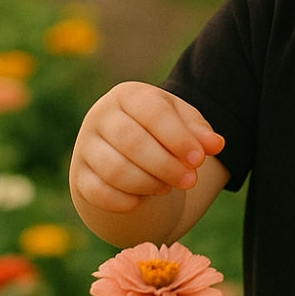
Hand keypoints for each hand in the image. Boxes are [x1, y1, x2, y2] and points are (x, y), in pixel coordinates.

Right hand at [69, 82, 223, 214]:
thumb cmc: (160, 129)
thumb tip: (216, 144)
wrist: (126, 147)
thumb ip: (199, 131)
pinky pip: (98, 193)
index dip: (178, 138)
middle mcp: (101, 115)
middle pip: (132, 142)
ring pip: (115, 170)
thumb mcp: (182, 122)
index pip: (153, 113)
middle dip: (166, 166)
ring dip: (148, 183)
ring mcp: (85, 146)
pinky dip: (125, 201)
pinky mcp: (79, 176)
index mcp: (129, 95)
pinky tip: (143, 199)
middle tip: (190, 181)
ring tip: (167, 186)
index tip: (199, 160)